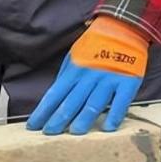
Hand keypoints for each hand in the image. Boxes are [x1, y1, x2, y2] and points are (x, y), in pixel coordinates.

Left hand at [26, 16, 148, 134]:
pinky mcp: (127, 82)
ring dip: (83, 119)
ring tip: (74, 133)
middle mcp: (89, 76)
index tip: (33, 126)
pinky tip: (107, 128)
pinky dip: (114, 115)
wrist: (122, 28)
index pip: (54, 94)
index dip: (43, 111)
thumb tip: (54, 98)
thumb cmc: (95, 45)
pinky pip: (120, 102)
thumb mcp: (74, 56)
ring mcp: (108, 79)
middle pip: (71, 102)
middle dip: (58, 119)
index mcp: (74, 70)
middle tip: (49, 133)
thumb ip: (66, 77)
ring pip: (93, 103)